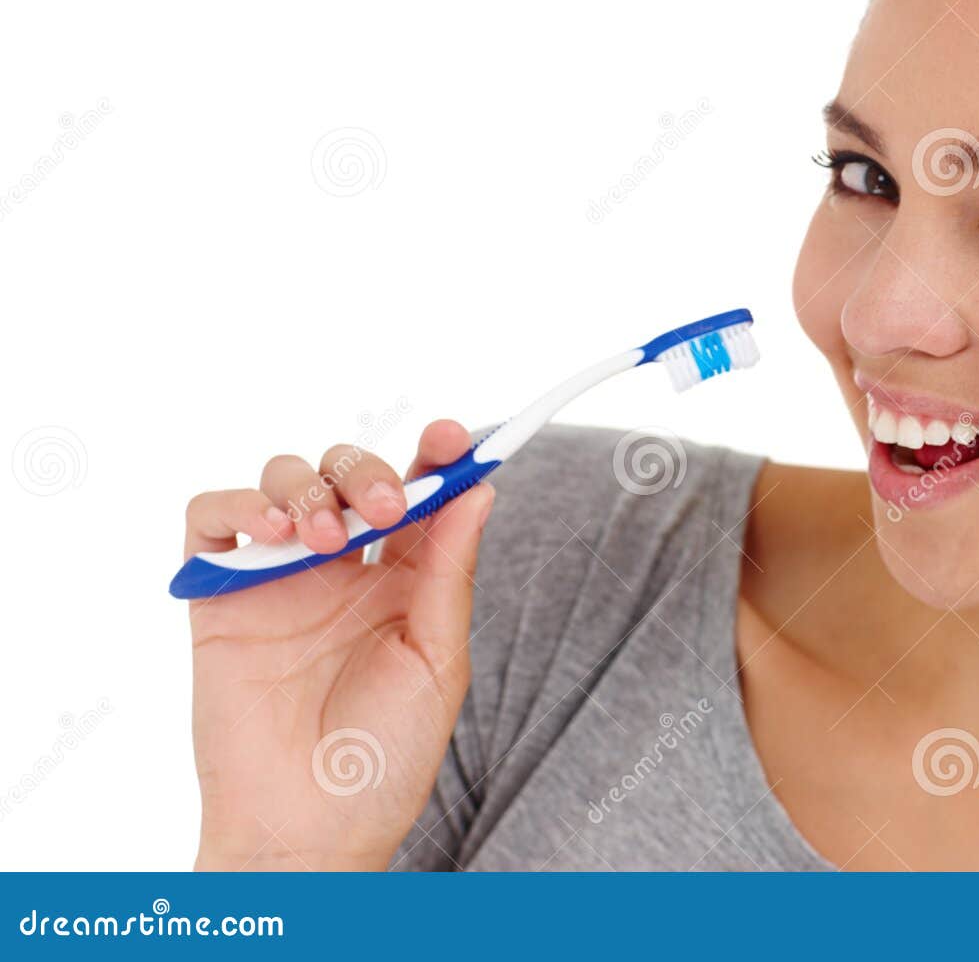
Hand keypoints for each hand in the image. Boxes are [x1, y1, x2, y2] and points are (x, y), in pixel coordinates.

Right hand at [184, 419, 492, 869]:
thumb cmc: (384, 757)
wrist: (311, 827)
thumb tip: (480, 490)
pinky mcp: (219, 598)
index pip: (418, 495)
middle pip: (349, 475)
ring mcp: (279, 578)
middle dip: (368, 473)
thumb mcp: (439, 660)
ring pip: (284, 480)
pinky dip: (236, 504)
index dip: (434, 457)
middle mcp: (342, 569)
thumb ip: (450, 573)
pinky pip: (211, 520)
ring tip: (325, 540)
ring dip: (307, 489)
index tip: (452, 437)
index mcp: (404, 579)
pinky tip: (269, 532)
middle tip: (384, 510)